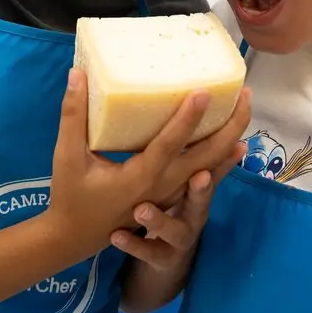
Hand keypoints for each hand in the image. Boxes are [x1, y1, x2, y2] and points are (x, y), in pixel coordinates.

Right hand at [44, 69, 251, 259]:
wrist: (75, 237)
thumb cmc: (71, 197)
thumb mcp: (66, 156)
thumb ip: (72, 115)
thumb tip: (76, 75)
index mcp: (139, 177)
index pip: (169, 144)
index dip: (188, 118)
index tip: (205, 92)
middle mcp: (162, 186)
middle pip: (206, 157)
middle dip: (229, 126)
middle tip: (244, 95)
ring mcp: (170, 194)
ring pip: (210, 168)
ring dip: (230, 140)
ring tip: (245, 110)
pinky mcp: (171, 196)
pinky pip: (205, 179)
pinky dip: (223, 162)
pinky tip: (237, 146)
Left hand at [111, 141, 245, 270]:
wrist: (167, 261)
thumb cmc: (178, 211)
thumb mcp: (192, 190)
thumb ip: (203, 163)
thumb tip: (231, 135)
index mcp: (199, 193)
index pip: (214, 171)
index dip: (225, 159)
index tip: (235, 143)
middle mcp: (194, 215)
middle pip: (202, 202)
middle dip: (202, 190)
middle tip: (200, 176)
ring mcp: (180, 239)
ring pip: (174, 231)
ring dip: (159, 220)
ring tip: (141, 209)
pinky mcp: (162, 258)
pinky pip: (147, 252)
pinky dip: (133, 244)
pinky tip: (116, 235)